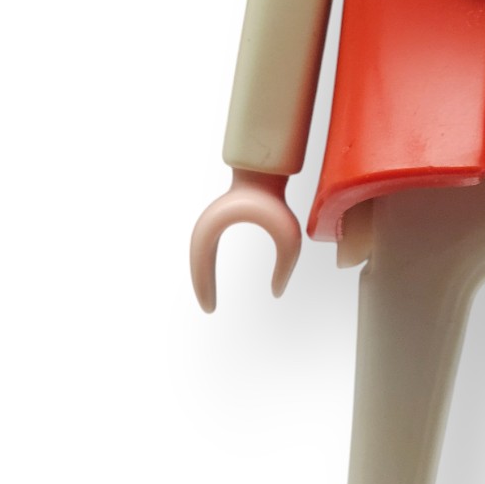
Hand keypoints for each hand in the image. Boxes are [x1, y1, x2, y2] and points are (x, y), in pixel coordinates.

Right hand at [189, 169, 301, 310]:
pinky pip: (205, 250)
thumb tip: (277, 292)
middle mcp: (206, 226)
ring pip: (200, 256)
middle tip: (209, 309)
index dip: (204, 286)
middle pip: (197, 261)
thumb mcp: (287, 237)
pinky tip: (212, 282)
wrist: (264, 174)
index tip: (210, 309)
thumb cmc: (275, 202)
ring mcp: (210, 223)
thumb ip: (286, 266)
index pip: (201, 262)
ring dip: (203, 276)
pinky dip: (206, 267)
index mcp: (214, 227)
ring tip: (209, 300)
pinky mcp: (216, 223)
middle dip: (202, 285)